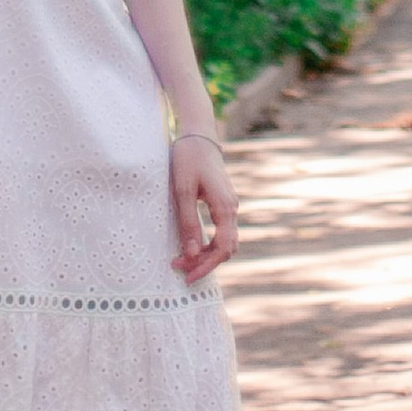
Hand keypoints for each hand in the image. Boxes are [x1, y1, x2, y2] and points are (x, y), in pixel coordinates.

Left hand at [169, 128, 239, 281]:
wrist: (198, 135)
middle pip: (226, 248)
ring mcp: (229, 206)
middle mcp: (232, 209)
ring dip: (206, 254)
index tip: (187, 276)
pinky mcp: (222, 203)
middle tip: (180, 270)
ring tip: (182, 260)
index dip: (206, 266)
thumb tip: (192, 254)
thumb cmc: (188, 159)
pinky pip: (220, 231)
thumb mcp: (182, 190)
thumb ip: (188, 222)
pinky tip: (191, 245)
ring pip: (224, 241)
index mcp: (225, 207)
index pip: (223, 248)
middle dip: (205, 263)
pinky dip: (207, 243)